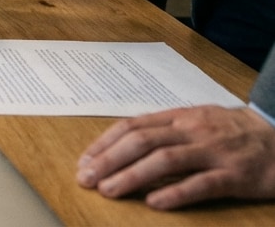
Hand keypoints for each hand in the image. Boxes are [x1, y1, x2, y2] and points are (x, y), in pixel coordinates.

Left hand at [77, 105, 274, 208]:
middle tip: (86, 179)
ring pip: (166, 160)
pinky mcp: (236, 175)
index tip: (84, 161)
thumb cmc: (233, 131)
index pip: (133, 126)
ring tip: (109, 191)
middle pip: (142, 142)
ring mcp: (214, 152)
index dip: (105, 143)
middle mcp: (192, 130)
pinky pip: (202, 184)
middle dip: (109, 160)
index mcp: (179, 117)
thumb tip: (122, 145)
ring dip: (132, 175)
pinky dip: (176, 193)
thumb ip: (164, 130)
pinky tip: (154, 203)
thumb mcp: (196, 121)